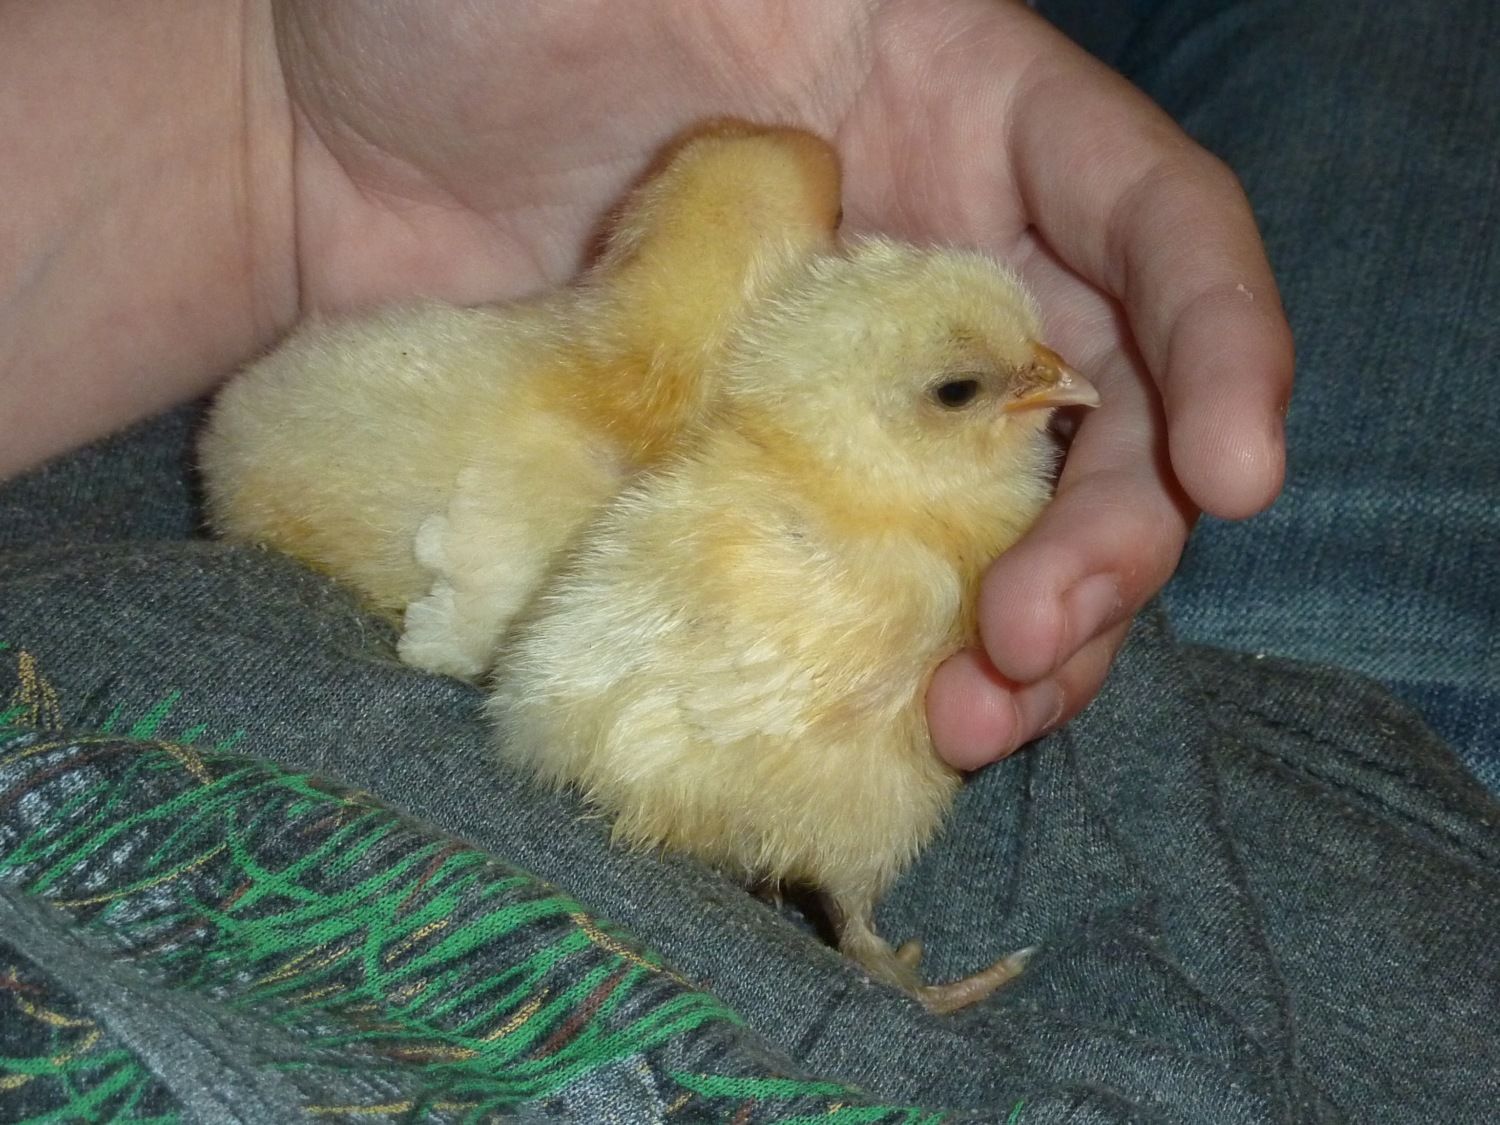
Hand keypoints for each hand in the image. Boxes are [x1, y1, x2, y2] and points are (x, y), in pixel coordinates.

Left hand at [3, 0, 1291, 762]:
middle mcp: (928, 272)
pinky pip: (858, 594)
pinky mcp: (742, 497)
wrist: (306, 142)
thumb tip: (883, 120)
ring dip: (1026, 648)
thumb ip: (803, 12)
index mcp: (960, 118)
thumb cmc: (463, 6)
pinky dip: (891, 669)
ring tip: (970, 723)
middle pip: (1101, 425)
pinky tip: (885, 731)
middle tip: (1029, 646)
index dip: (1224, 342)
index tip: (1236, 471)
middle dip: (1112, 548)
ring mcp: (835, 403)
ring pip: (999, 538)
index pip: (1154, 225)